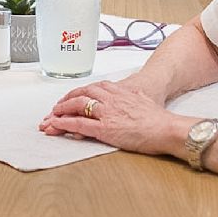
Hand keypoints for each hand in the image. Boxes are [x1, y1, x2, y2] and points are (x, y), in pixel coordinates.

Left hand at [38, 79, 189, 157]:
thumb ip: (133, 96)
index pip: (93, 88)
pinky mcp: (105, 128)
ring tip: (51, 116)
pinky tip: (56, 125)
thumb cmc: (158, 118)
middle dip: (66, 100)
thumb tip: (132, 94)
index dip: (79, 93)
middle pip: (81, 94)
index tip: (71, 97)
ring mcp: (106, 113)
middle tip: (56, 107)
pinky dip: (65, 124)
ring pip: (77, 107)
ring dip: (61, 111)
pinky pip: (79, 124)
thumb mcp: (143, 99)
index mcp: (119, 92)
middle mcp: (110, 99)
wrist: (166, 128)